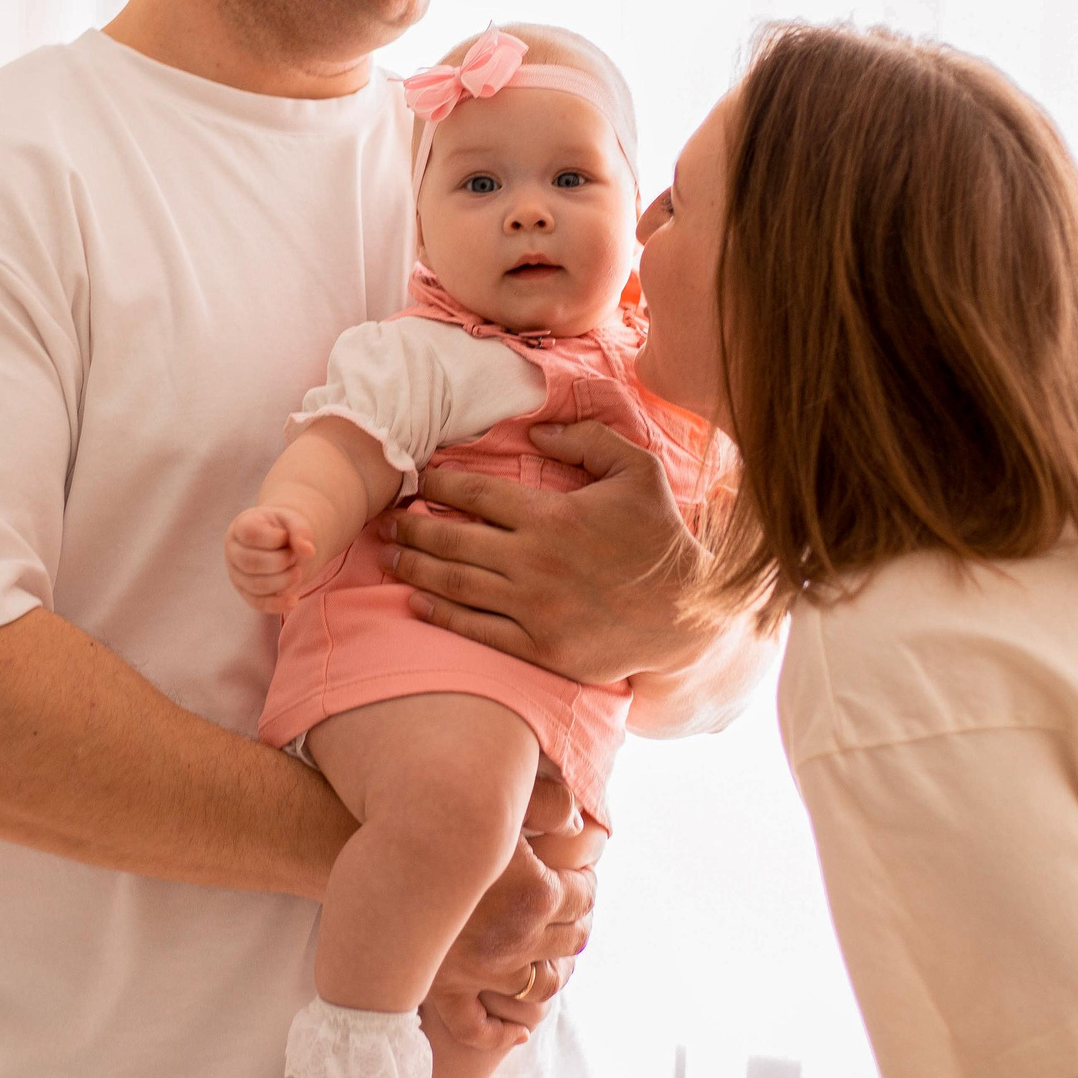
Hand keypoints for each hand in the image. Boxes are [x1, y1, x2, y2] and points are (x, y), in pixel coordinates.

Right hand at [225, 505, 316, 612]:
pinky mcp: (246, 593)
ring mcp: (237, 574)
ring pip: (256, 585)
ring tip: (297, 572)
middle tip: (294, 556)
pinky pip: (258, 603)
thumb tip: (308, 552)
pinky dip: (277, 604)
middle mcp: (234, 551)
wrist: (279, 544)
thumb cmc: (282, 529)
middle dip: (280, 562)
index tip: (286, 536)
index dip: (274, 538)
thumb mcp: (292, 522)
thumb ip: (300, 531)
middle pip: (251, 562)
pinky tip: (294, 600)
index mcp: (241, 526)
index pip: (250, 534)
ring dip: (283, 581)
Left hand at [382, 421, 712, 685]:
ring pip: (456, 586)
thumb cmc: (661, 539)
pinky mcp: (540, 647)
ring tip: (391, 559)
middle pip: (453, 541)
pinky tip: (417, 603)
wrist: (689, 615)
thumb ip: (587, 440)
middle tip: (388, 523)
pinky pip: (477, 629)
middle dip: (413, 529)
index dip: (438, 486)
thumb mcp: (638, 472)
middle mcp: (535, 561)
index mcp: (553, 515)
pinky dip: (442, 615)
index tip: (419, 482)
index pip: (476, 495)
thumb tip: (534, 431)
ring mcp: (535, 608)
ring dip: (416, 571)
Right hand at [426, 777, 603, 1050]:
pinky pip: (478, 1027)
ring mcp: (483, 971)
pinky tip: (518, 1031)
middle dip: (578, 923)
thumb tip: (582, 822)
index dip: (588, 883)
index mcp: (536, 894)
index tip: (581, 874)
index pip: (584, 896)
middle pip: (571, 941)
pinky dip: (502, 1033)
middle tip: (571, 908)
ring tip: (550, 952)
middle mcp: (516, 940)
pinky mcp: (446, 988)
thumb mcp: (502, 802)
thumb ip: (551, 805)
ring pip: (541, 987)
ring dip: (555, 970)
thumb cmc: (442, 818)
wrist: (377, 850)